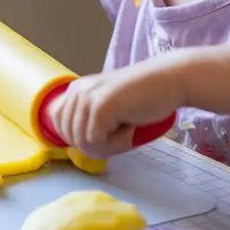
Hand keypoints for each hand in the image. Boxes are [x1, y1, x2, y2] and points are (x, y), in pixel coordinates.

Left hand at [51, 58, 182, 158]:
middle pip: (71, 139)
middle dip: (97, 144)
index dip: (82, 138)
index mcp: (75, 90)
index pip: (59, 126)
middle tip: (121, 130)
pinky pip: (97, 142)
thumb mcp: (108, 108)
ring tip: (128, 126)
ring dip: (109, 145)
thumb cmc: (145, 98)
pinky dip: (118, 143)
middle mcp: (77, 91)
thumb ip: (88, 120)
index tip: (107, 131)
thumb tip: (75, 148)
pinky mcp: (100, 107)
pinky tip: (132, 127)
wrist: (170, 81)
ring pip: (83, 143)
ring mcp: (87, 98)